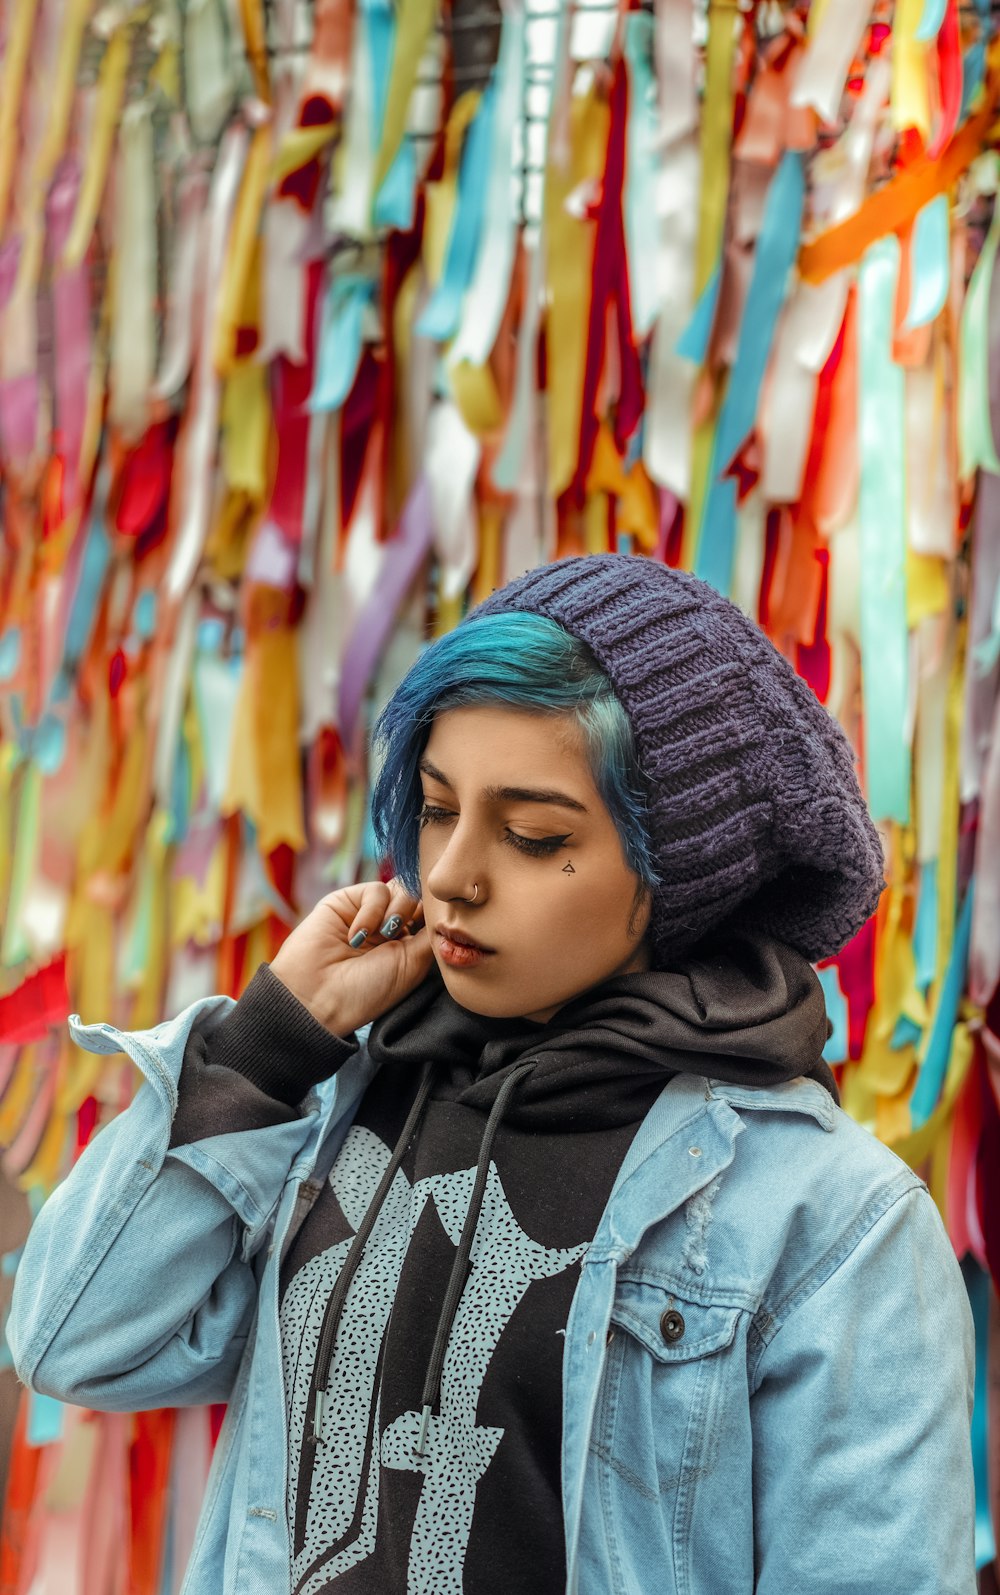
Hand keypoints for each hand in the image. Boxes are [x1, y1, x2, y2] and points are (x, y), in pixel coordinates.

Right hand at [270, 880, 432, 1036]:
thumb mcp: (413, 964)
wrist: (318, 996)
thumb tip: (444, 906)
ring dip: (398, 911)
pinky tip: (358, 935)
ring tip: (383, 936)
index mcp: (408, 946)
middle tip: (405, 933)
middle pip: (420, 897)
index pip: (432, 916)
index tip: (435, 929)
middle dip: (420, 911)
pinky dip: (373, 911)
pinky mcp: (348, 900)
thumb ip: (430, 932)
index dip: (437, 916)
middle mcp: (391, 928)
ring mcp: (370, 913)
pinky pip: (376, 890)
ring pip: (403, 889)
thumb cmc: (367, 990)